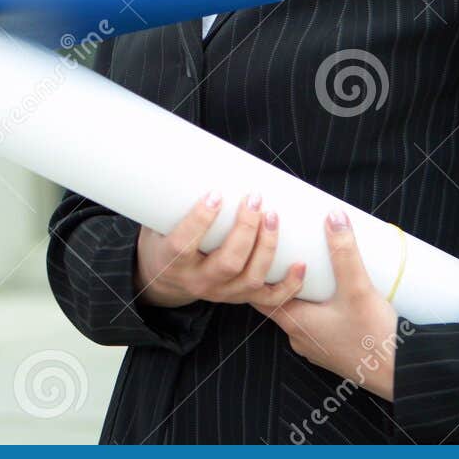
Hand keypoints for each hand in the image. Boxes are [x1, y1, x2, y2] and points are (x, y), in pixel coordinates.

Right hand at [135, 190, 307, 310]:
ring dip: (267, 247)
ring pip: (250, 278)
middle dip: (246, 230)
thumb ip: (171, 202)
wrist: (164, 279)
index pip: (184, 246)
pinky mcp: (239, 298)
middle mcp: (198, 281)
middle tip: (253, 198)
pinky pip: (269, 300)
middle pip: (228, 262)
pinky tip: (300, 264)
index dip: (200, 220)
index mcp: (172, 262)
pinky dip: (289, 285)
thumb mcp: (157, 222)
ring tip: (273, 216)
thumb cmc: (163, 240)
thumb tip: (188, 158)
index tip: (215, 194)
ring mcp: (221, 293)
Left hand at [258, 211, 398, 399]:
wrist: (401, 376)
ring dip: (302, 294)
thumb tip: (333, 217)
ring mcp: (315, 348)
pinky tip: (333, 297)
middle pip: (277, 301)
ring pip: (298, 315)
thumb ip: (344, 252)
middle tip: (286, 252)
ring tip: (311, 270)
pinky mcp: (332, 352)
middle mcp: (298, 337)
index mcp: (294, 322)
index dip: (255, 272)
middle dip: (280, 278)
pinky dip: (318, 309)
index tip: (258, 250)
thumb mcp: (358, 288)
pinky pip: (316, 326)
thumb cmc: (374, 339)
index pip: (258, 294)